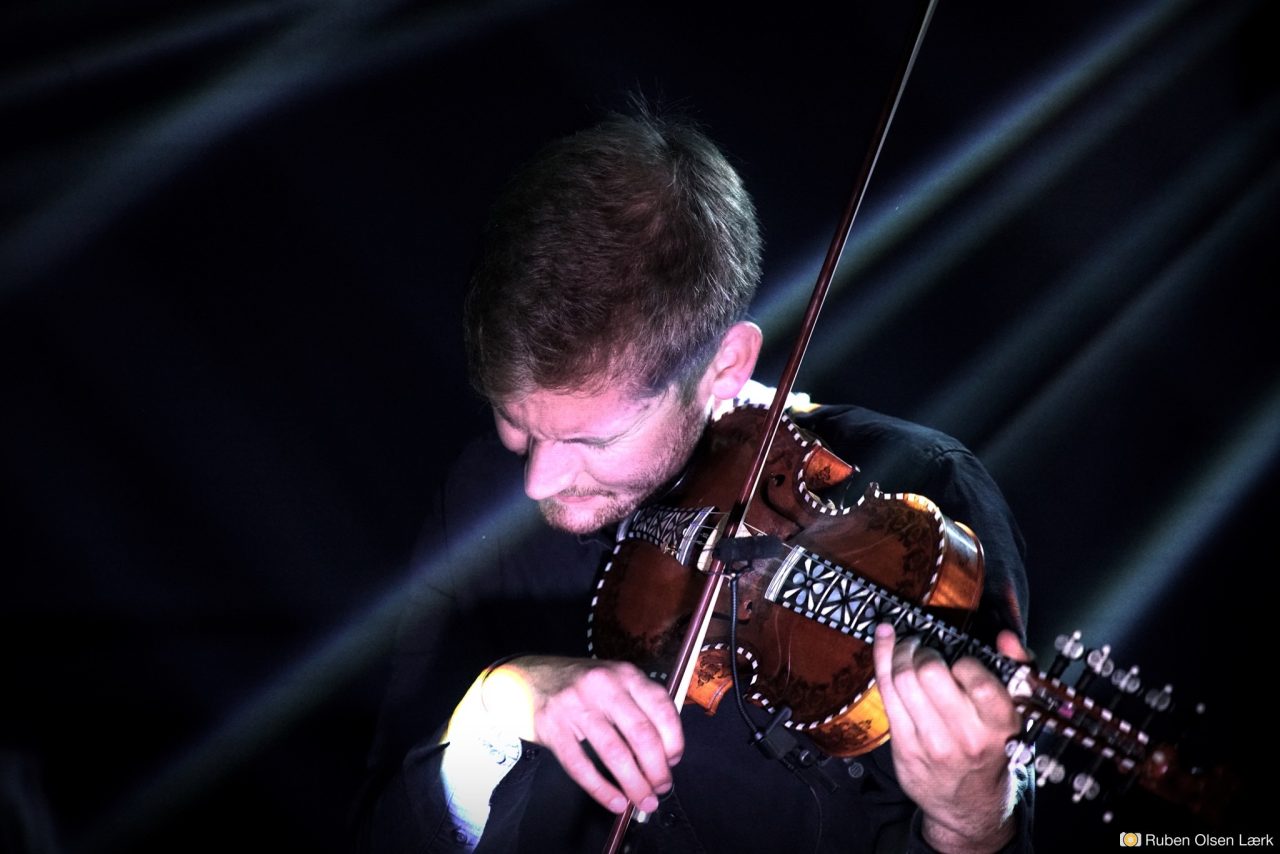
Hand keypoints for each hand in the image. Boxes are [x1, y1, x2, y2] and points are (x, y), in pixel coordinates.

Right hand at [485, 655, 683, 814]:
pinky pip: (581, 766)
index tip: (674, 761)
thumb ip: (641, 707)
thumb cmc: (581, 686)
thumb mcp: (615, 682)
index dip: (674, 741)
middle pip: (641, 734)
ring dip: (634, 784)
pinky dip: (602, 790)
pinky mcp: (553, 728)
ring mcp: (575, 706)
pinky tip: (614, 801)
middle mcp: (603, 686)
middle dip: (657, 769)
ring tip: (644, 801)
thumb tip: (667, 752)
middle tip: (661, 788)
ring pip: (614, 753)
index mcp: (625, 674)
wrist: (528, 678)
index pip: (661, 709)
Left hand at [872, 624, 1026, 852]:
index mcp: (1000, 727)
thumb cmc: (992, 749)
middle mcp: (966, 738)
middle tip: (922, 647)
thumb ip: (1017, 668)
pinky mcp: (904, 747)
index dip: (964, 661)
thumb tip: (1005, 638)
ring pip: (902, 680)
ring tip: (904, 648)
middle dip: (922, 650)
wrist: (969, 806)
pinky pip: (886, 694)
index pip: (980, 683)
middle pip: (929, 674)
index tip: (958, 660)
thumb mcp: (1015, 714)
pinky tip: (884, 644)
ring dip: (898, 652)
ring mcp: (931, 744)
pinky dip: (882, 662)